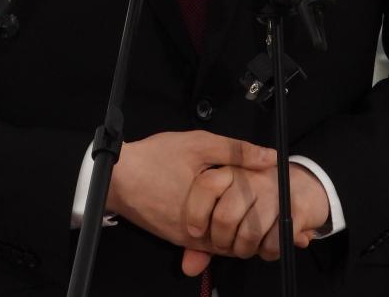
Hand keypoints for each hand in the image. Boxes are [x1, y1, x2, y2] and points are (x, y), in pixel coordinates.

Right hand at [107, 131, 276, 247]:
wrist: (116, 175)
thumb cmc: (155, 158)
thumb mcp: (200, 145)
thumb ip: (237, 151)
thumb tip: (271, 157)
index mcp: (206, 211)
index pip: (247, 224)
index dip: (263, 212)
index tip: (272, 197)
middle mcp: (195, 233)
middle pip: (236, 239)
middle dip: (250, 223)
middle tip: (262, 203)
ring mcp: (183, 239)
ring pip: (220, 243)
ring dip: (233, 228)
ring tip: (243, 207)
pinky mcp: (174, 238)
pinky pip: (203, 242)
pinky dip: (215, 230)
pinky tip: (218, 211)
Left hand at [179, 162, 330, 275]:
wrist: (303, 189)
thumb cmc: (255, 203)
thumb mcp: (227, 210)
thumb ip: (205, 235)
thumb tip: (189, 267)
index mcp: (231, 171)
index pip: (207, 184)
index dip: (197, 213)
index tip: (197, 232)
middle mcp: (252, 178)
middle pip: (225, 216)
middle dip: (221, 241)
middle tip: (225, 244)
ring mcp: (275, 192)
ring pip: (249, 232)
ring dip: (244, 249)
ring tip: (245, 246)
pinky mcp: (295, 209)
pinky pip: (273, 242)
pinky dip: (267, 253)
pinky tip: (266, 246)